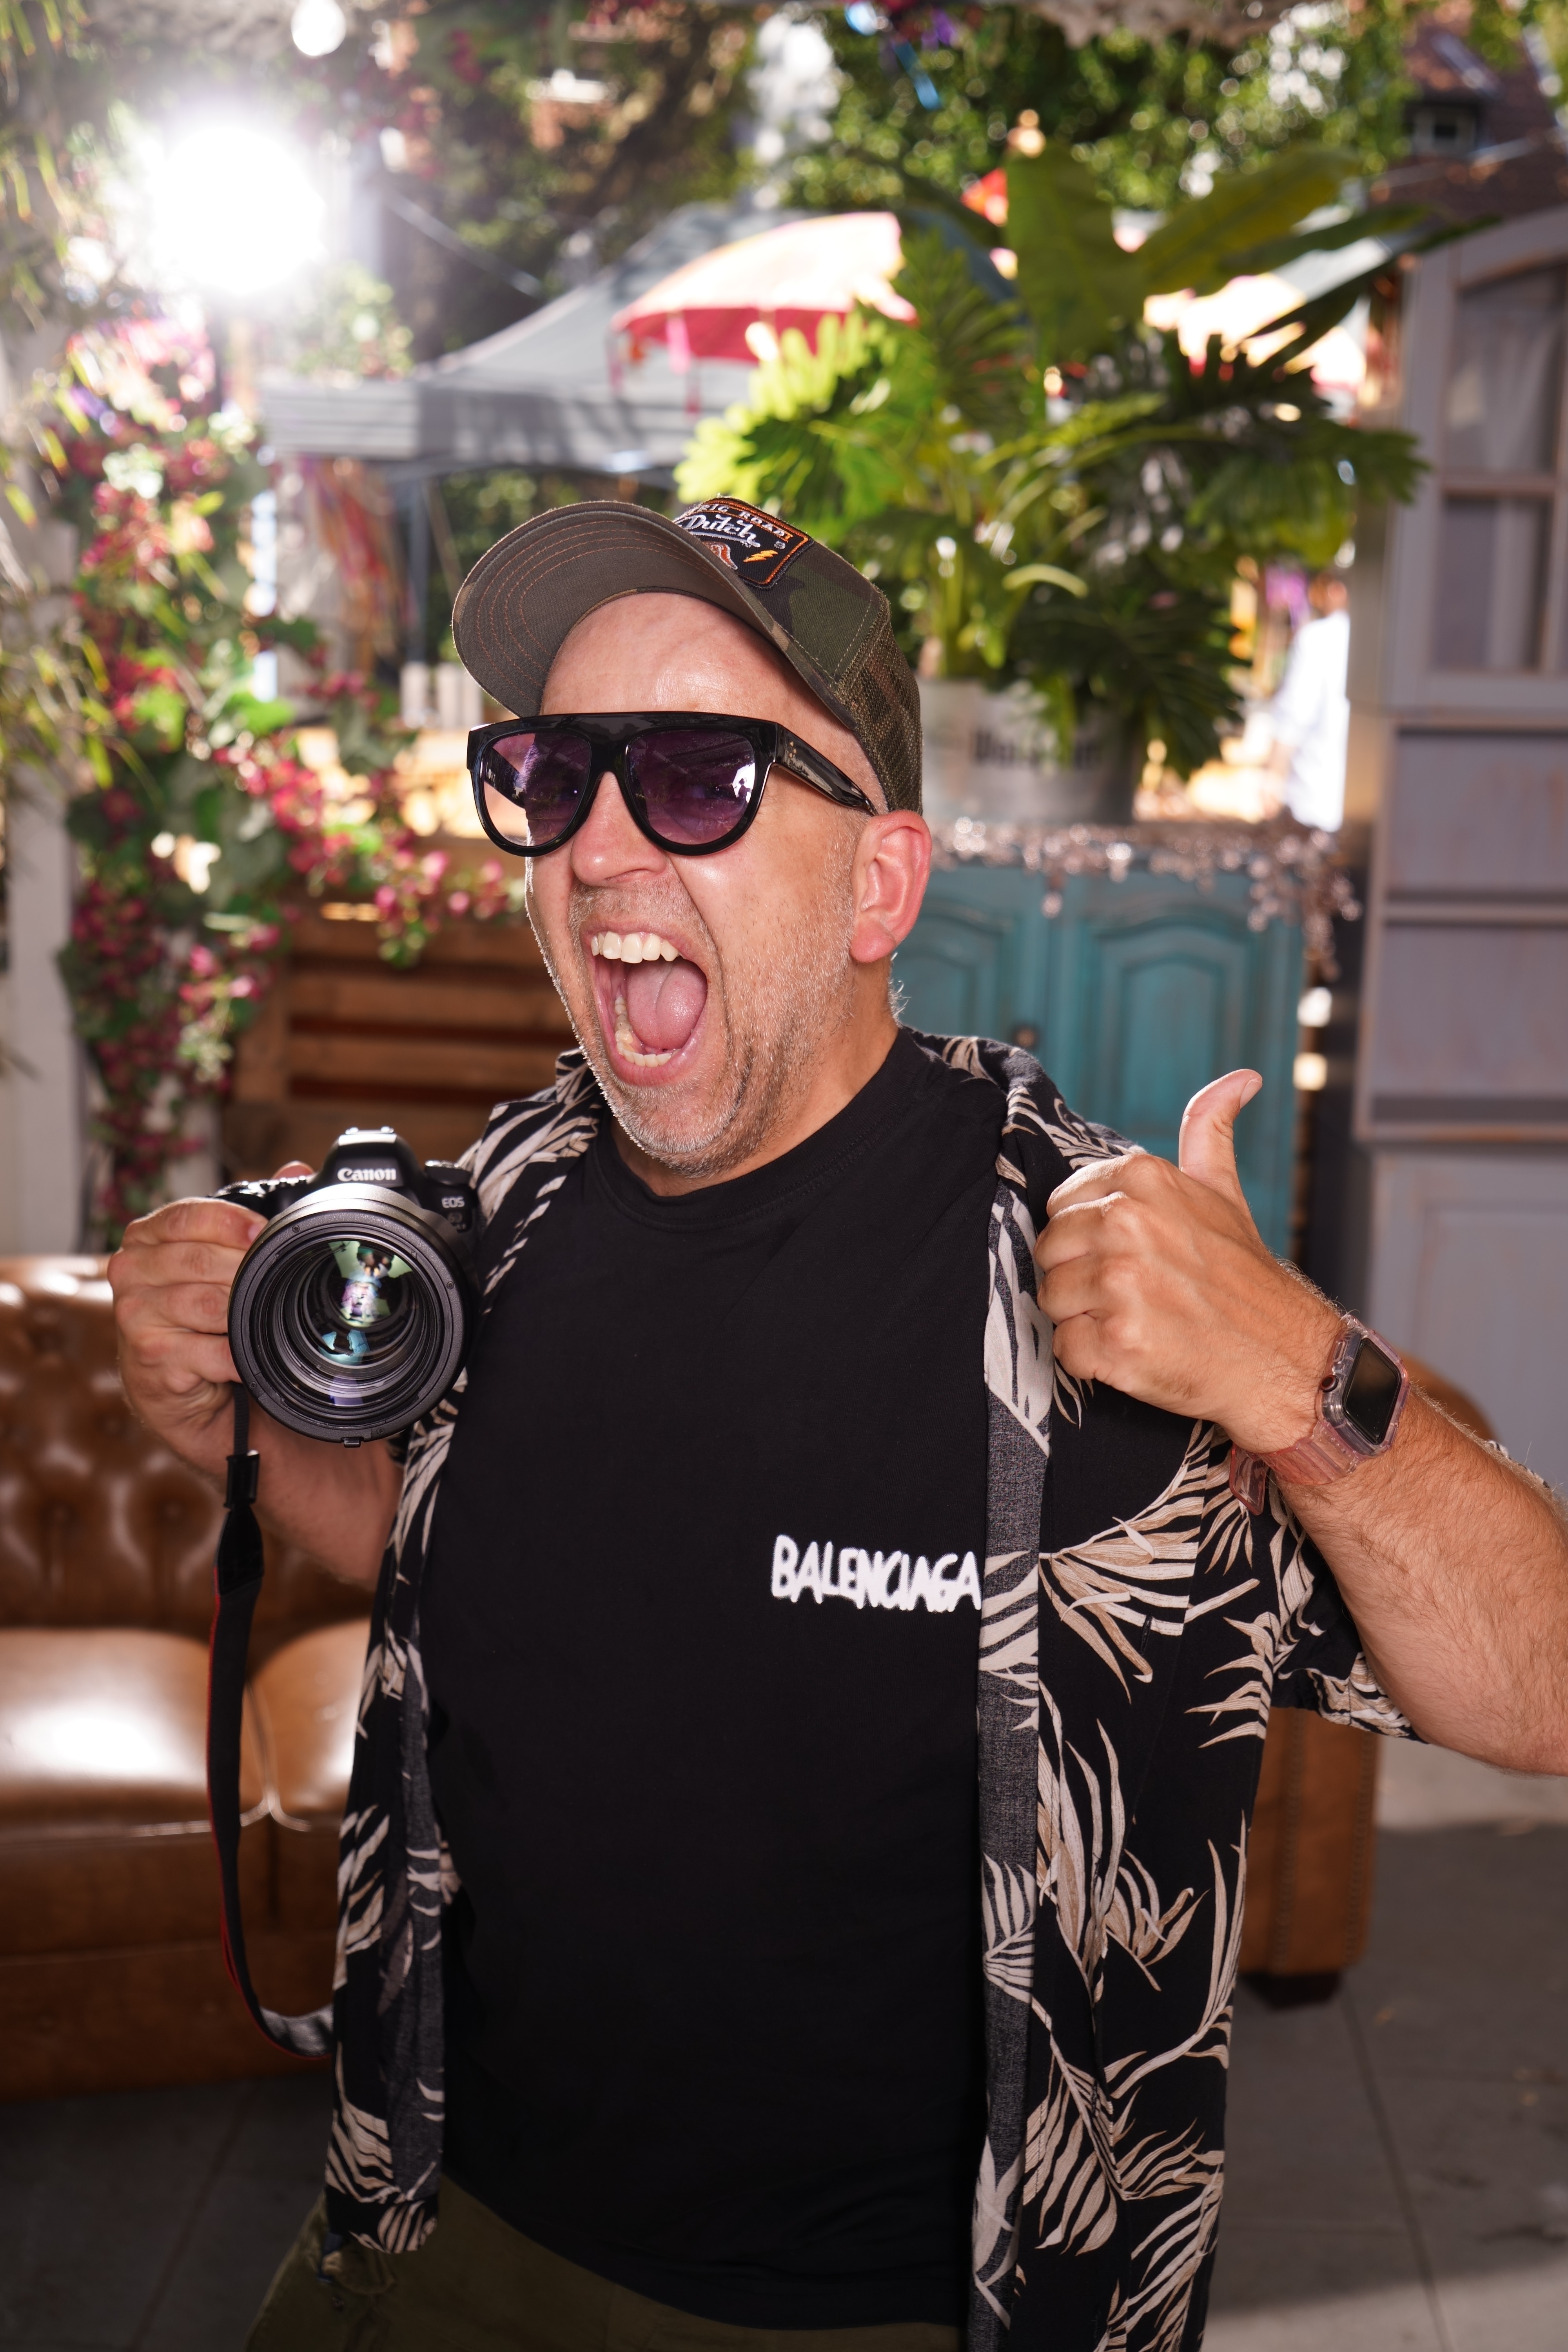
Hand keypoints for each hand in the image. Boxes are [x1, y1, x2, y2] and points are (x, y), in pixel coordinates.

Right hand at [109, 1164, 310, 1473]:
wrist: (177, 1385)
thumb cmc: (199, 1315)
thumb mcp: (218, 1261)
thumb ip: (250, 1217)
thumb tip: (295, 1169)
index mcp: (145, 1237)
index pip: (188, 1216)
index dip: (234, 1223)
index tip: (264, 1234)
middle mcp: (130, 1271)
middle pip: (201, 1260)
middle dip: (245, 1274)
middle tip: (271, 1287)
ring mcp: (133, 1315)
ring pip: (207, 1304)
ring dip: (243, 1315)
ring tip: (258, 1320)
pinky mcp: (147, 1357)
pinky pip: (208, 1351)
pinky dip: (236, 1356)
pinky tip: (245, 1357)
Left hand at [1033, 1073, 1339, 1454]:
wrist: (1283, 1358)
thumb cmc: (1244, 1279)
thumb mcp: (1224, 1193)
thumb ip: (1209, 1131)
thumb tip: (1240, 1078)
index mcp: (1141, 1181)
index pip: (1060, 1206)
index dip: (1088, 1238)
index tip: (1129, 1255)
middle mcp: (1126, 1224)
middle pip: (1049, 1252)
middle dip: (1081, 1277)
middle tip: (1135, 1295)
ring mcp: (1119, 1284)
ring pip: (1050, 1299)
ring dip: (1085, 1319)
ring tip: (1139, 1320)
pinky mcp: (1115, 1342)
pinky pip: (1064, 1348)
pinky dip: (1092, 1359)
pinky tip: (1136, 1351)